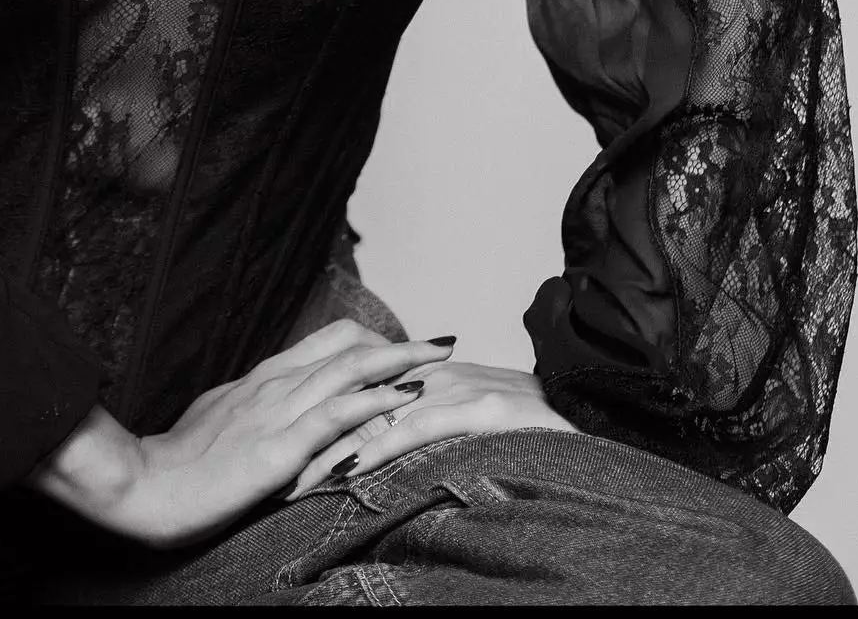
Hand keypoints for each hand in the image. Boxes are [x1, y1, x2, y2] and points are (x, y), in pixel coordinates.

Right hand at [110, 321, 457, 549]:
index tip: (405, 346)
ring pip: (345, 371)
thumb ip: (257, 412)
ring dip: (398, 362)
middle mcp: (273, 386)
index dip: (370, 340)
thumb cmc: (178, 461)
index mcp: (262, 381)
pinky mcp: (274, 450)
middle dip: (399, 345)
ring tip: (437, 357)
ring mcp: (274, 414)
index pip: (326, 343)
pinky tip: (403, 400)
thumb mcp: (222, 422)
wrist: (142, 485)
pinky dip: (372, 402)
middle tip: (441, 342)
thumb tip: (283, 410)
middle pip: (346, 348)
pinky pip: (333, 417)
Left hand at [286, 355, 579, 497]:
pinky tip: (355, 472)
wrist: (591, 410)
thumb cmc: (523, 424)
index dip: (310, 422)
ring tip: (294, 484)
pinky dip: (383, 449)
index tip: (271, 457)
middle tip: (266, 477)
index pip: (351, 393)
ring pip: (378, 416)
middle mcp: (430, 373)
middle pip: (353, 402)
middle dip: (308, 439)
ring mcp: (454, 387)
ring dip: (333, 451)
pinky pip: (420, 427)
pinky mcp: (480, 408)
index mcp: (420, 373)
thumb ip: (419, 421)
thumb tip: (374, 447)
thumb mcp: (461, 419)